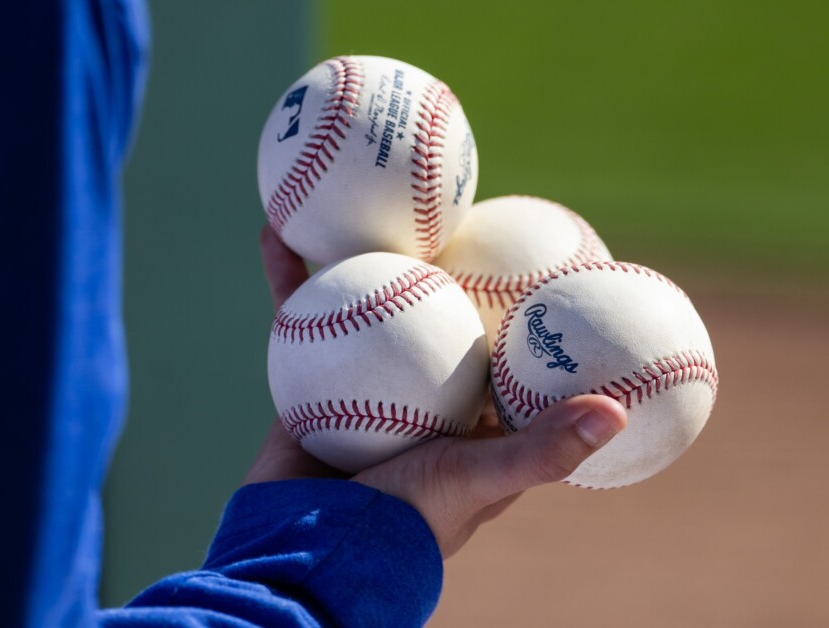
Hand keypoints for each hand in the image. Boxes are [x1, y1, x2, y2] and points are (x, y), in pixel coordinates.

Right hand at [247, 226, 626, 557]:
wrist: (312, 548)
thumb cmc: (406, 518)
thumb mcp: (480, 479)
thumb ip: (542, 449)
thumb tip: (621, 410)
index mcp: (466, 405)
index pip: (498, 334)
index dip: (514, 291)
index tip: (530, 242)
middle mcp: (418, 384)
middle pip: (428, 304)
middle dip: (434, 255)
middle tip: (442, 203)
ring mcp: (364, 374)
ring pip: (363, 298)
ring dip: (356, 253)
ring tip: (357, 199)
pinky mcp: (311, 374)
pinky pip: (300, 315)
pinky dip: (289, 278)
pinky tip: (279, 234)